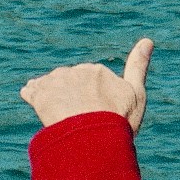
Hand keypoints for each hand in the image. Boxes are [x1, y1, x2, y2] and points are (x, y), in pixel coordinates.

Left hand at [19, 37, 152, 130]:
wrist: (94, 140)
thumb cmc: (119, 120)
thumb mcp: (137, 93)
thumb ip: (138, 66)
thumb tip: (148, 39)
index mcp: (96, 70)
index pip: (91, 82)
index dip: (94, 99)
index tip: (98, 114)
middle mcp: (75, 71)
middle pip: (70, 84)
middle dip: (73, 99)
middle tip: (80, 122)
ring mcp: (55, 83)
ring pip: (52, 87)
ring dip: (53, 98)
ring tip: (59, 119)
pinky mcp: (39, 96)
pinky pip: (32, 92)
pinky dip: (32, 96)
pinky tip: (35, 104)